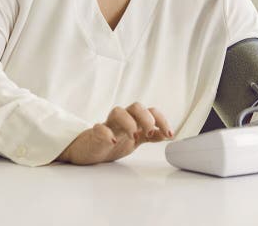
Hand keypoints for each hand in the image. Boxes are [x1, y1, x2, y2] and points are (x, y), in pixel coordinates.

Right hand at [56, 102, 173, 164]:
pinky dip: (106, 133)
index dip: (162, 120)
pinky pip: (98, 128)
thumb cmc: (112, 143)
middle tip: (149, 132)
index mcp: (133, 121)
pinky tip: (113, 141)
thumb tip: (167, 134)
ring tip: (134, 137)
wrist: (87, 151)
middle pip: (136, 107)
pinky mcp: (93, 135)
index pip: (151, 112)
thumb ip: (151, 136)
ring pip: (117, 112)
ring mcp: (108, 126)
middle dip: (146, 118)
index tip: (169, 134)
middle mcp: (122, 120)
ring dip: (129, 122)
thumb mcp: (136, 141)